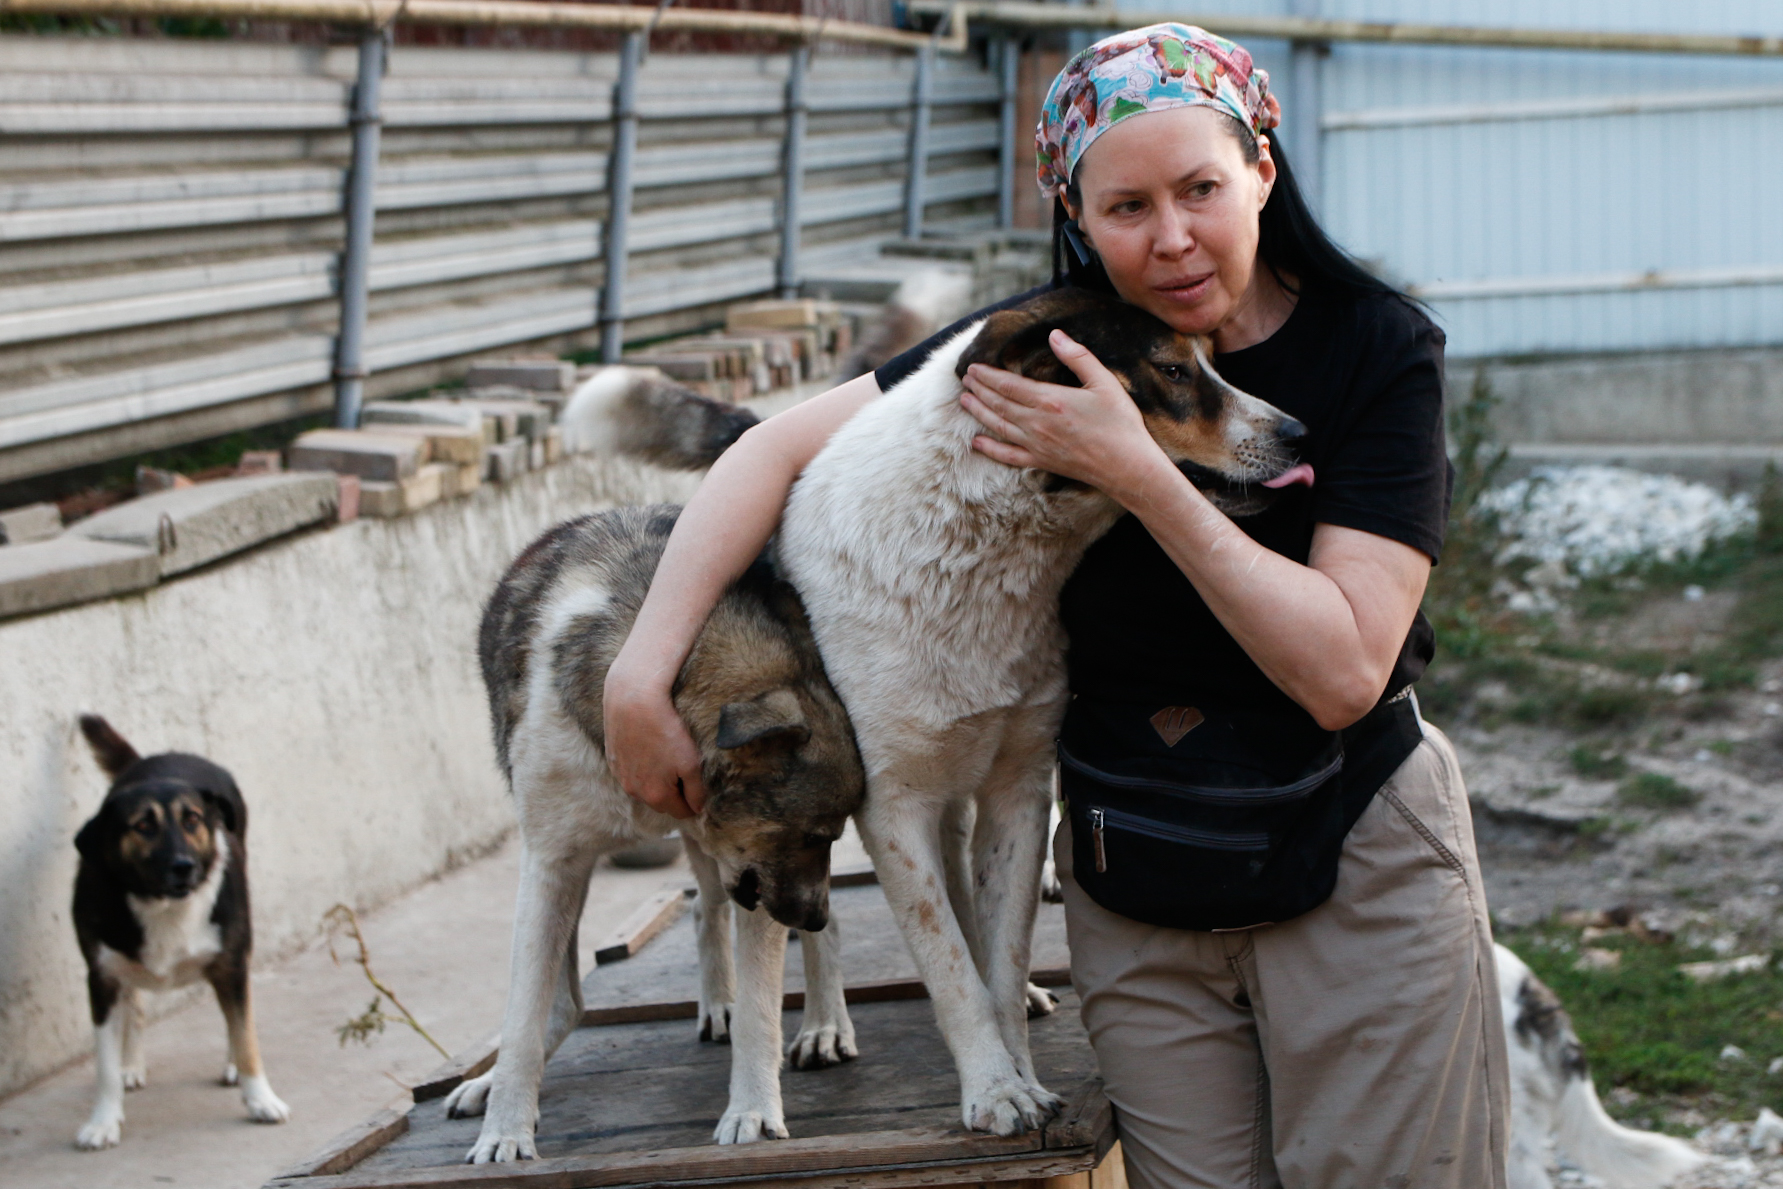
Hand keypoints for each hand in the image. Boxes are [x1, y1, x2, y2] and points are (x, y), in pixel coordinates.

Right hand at [602, 664, 705, 819]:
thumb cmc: (665, 730)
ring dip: (657, 782)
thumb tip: (697, 809)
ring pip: (645, 789)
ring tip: (667, 758)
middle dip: (675, 794)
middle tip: (685, 772)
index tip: (700, 791)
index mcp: (656, 795)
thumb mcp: (690, 762)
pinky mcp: (613, 760)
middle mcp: (635, 791)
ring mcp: (621, 776)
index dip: (693, 805)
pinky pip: (631, 774)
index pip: (681, 812)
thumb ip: (696, 791)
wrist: (632, 700)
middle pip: (662, 803)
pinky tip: (649, 750)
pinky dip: (642, 769)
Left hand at [959, 329, 1163, 494]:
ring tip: (964, 400)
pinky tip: (977, 442)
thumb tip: (1055, 335)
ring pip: (998, 426)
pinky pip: (1008, 456)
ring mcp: (1036, 445)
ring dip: (979, 412)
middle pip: (999, 403)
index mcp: (1050, 400)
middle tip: (965, 379)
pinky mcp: (1041, 462)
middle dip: (979, 390)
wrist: (1127, 466)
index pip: (1009, 385)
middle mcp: (1037, 423)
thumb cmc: (1120, 423)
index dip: (988, 375)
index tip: (973, 367)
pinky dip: (990, 448)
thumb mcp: (1104, 382)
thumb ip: (1077, 357)